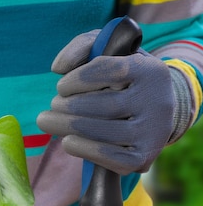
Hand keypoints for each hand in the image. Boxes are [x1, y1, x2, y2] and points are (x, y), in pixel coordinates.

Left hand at [37, 30, 175, 174]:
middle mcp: (157, 103)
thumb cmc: (121, 81)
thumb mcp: (108, 54)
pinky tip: (67, 142)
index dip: (80, 78)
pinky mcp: (141, 159)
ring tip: (47, 121)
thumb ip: (82, 47)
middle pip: (106, 105)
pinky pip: (111, 157)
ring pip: (106, 132)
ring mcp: (152, 134)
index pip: (113, 71)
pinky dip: (84, 150)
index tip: (61, 86)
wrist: (151, 116)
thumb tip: (58, 66)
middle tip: (53, 105)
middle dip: (70, 106)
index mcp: (151, 71)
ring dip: (68, 127)